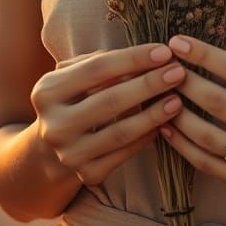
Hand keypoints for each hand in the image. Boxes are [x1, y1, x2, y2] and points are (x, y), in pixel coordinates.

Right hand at [31, 43, 185, 186]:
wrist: (49, 149)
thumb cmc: (72, 98)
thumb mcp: (72, 75)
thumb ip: (99, 61)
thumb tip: (144, 56)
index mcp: (47, 91)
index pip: (97, 69)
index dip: (133, 59)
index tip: (164, 51)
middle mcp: (54, 125)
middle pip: (110, 101)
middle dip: (149, 84)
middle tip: (178, 72)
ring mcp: (69, 154)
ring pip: (120, 132)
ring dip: (154, 114)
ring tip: (178, 99)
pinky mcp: (87, 175)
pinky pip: (125, 154)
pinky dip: (147, 137)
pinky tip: (165, 123)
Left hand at [158, 34, 225, 195]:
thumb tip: (204, 57)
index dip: (205, 55)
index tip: (177, 42)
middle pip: (219, 103)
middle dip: (185, 82)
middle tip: (162, 68)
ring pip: (207, 136)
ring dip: (177, 113)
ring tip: (160, 95)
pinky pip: (205, 162)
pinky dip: (181, 144)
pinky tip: (166, 126)